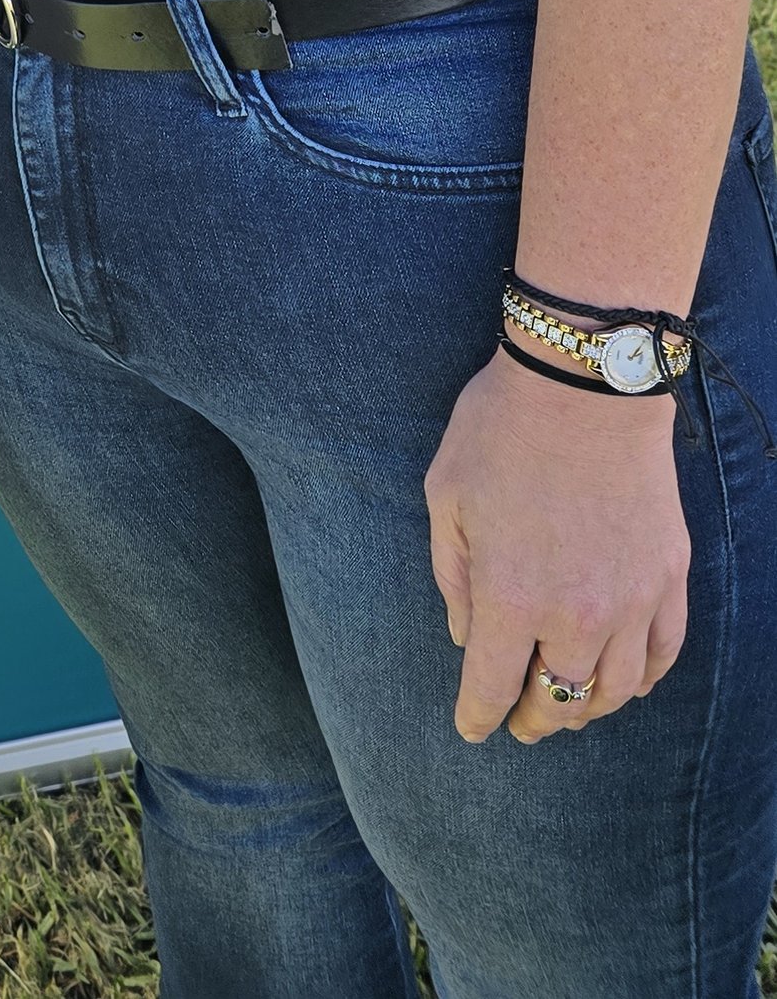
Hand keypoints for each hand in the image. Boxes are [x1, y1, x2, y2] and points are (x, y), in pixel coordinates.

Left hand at [424, 352, 687, 742]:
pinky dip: (642, 680)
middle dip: (534, 719)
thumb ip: (454, 578)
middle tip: (521, 723)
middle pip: (558, 699)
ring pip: (614, 690)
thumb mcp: (446, 498)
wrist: (584, 385)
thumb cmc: (500, 431)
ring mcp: (632, 601)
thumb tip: (468, 638)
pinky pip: (663, 655)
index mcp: (510, 597)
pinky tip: (625, 681)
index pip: (493, 686)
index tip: (473, 729)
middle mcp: (576, 614)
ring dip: (587, 707)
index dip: (479, 717)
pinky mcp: (669, 579)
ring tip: (567, 705)